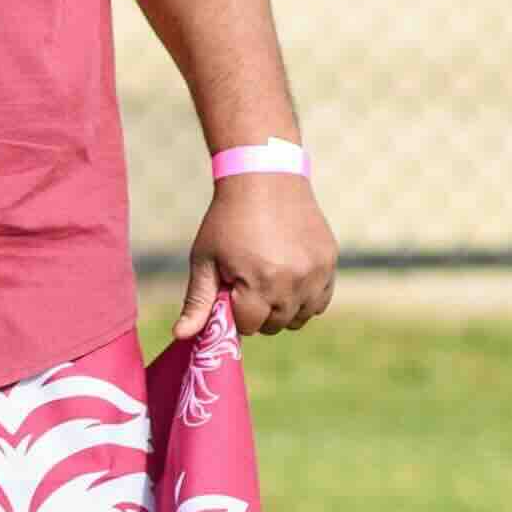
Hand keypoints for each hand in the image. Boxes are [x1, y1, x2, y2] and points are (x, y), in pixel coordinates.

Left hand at [183, 170, 335, 341]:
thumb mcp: (205, 258)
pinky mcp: (330, 263)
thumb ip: (197, 301)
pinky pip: (320, 301)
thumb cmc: (227, 219)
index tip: (231, 290)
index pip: (249, 326)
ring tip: (268, 280)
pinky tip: (289, 278)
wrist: (265, 176)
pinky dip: (305, 298)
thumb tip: (181, 336)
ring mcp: (316, 273)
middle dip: (258, 313)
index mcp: (260, 282)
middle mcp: (293, 282)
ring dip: (283, 309)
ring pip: (299, 317)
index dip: (235, 312)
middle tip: (249, 283)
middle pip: (275, 326)